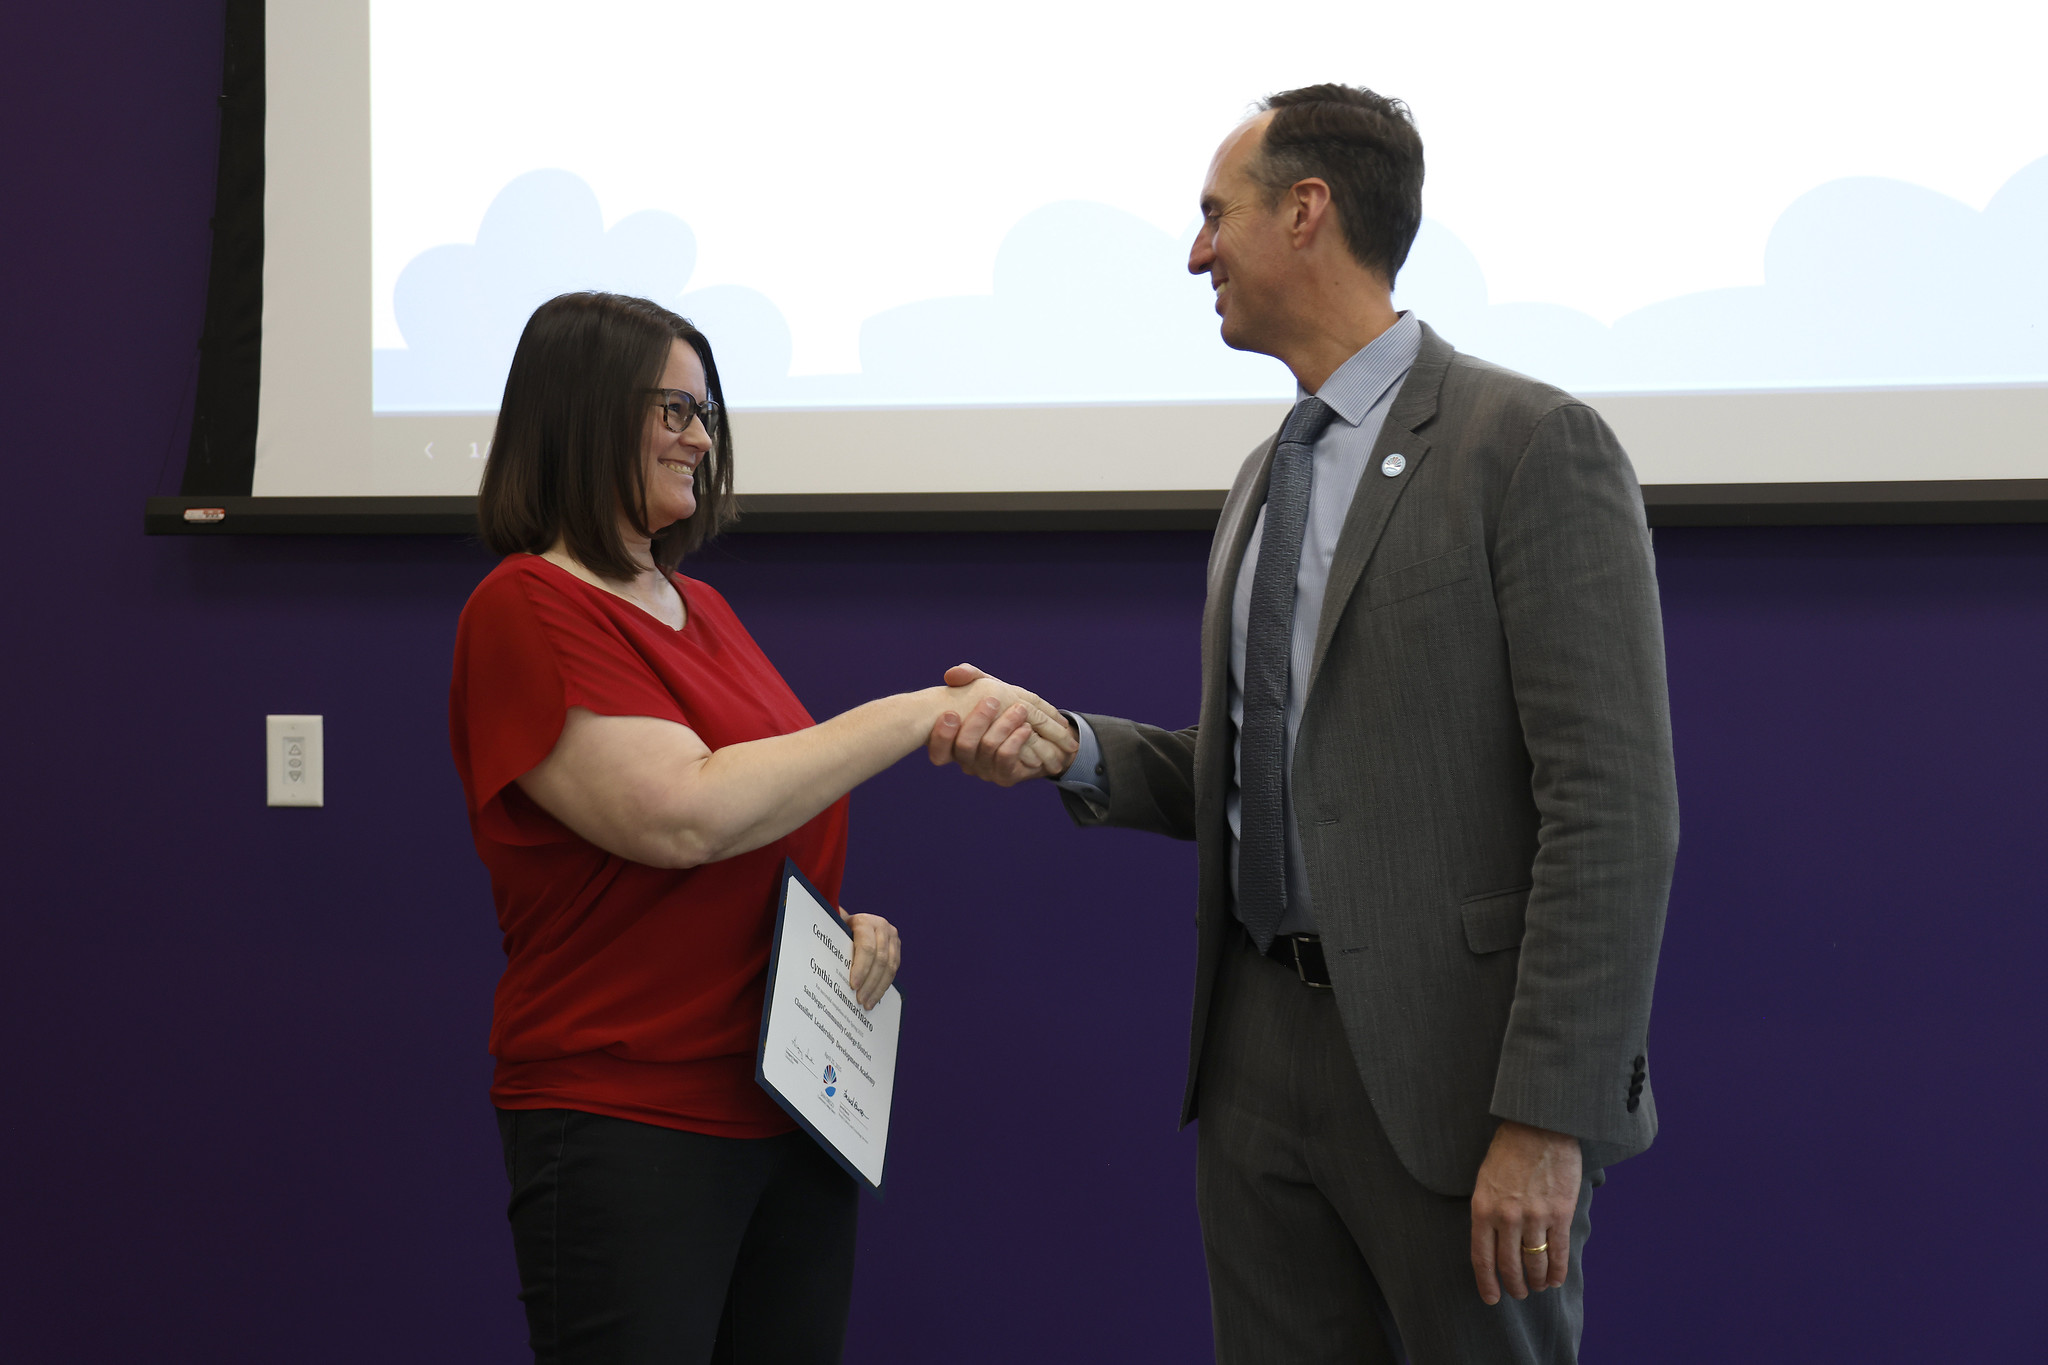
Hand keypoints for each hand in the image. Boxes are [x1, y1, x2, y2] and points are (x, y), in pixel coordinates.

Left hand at [838, 908, 900, 1009]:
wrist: (852, 923)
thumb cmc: (838, 931)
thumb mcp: (835, 934)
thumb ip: (835, 949)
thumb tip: (825, 974)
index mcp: (865, 922)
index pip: (867, 948)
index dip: (861, 969)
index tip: (852, 986)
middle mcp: (882, 926)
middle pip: (880, 960)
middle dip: (870, 983)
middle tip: (859, 1000)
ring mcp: (892, 936)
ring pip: (890, 967)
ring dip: (878, 988)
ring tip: (867, 1004)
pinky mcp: (896, 947)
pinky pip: (894, 969)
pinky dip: (884, 985)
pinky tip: (874, 997)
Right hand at [926, 663, 1076, 785]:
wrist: (1034, 736)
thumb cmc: (1000, 707)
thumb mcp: (984, 688)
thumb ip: (968, 677)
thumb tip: (952, 674)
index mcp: (952, 743)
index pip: (937, 751)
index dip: (941, 736)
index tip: (951, 713)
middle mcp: (965, 760)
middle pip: (963, 746)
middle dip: (978, 721)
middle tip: (992, 700)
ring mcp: (984, 770)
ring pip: (988, 748)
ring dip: (1004, 725)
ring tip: (1020, 709)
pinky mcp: (1005, 776)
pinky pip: (1007, 757)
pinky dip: (1016, 739)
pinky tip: (1026, 727)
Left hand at [1469, 1120, 1581, 1304]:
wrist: (1539, 1125)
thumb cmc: (1509, 1150)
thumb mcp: (1485, 1180)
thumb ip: (1488, 1211)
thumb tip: (1493, 1243)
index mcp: (1483, 1208)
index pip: (1482, 1258)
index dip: (1487, 1283)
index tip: (1492, 1298)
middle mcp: (1507, 1217)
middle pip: (1509, 1266)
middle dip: (1514, 1285)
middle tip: (1519, 1293)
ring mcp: (1534, 1216)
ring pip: (1535, 1264)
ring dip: (1537, 1281)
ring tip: (1538, 1287)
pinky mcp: (1560, 1213)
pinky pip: (1558, 1253)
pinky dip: (1557, 1271)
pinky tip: (1555, 1279)